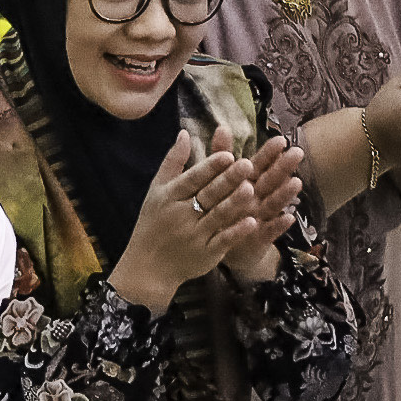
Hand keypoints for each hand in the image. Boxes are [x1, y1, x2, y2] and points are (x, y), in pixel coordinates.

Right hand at [107, 132, 260, 314]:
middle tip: (248, 165)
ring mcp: (194, 236)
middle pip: (208, 195)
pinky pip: (223, 241)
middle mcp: (181, 215)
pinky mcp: (206, 254)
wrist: (148, 268)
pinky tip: (252, 222)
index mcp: (170, 197)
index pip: (192, 179)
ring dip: (234, 203)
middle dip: (227, 180)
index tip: (227, 155)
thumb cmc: (153, 224)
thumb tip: (185, 133)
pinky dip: (236, 231)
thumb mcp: (157, 191)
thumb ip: (173, 162)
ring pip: (217, 216)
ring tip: (252, 188)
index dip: (210, 167)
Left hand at [223, 131, 306, 281]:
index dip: (270, 153)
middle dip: (284, 167)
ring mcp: (261, 217)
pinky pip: (270, 230)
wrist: (220, 245)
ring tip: (296, 183)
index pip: (260, 164)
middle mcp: (257, 197)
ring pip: (274, 203)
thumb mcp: (219, 179)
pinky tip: (289, 218)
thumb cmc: (223, 207)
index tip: (280, 140)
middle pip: (271, 180)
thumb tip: (222, 126)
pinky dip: (279, 225)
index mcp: (247, 182)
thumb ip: (221, 154)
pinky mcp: (260, 237)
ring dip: (285, 194)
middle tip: (297, 153)